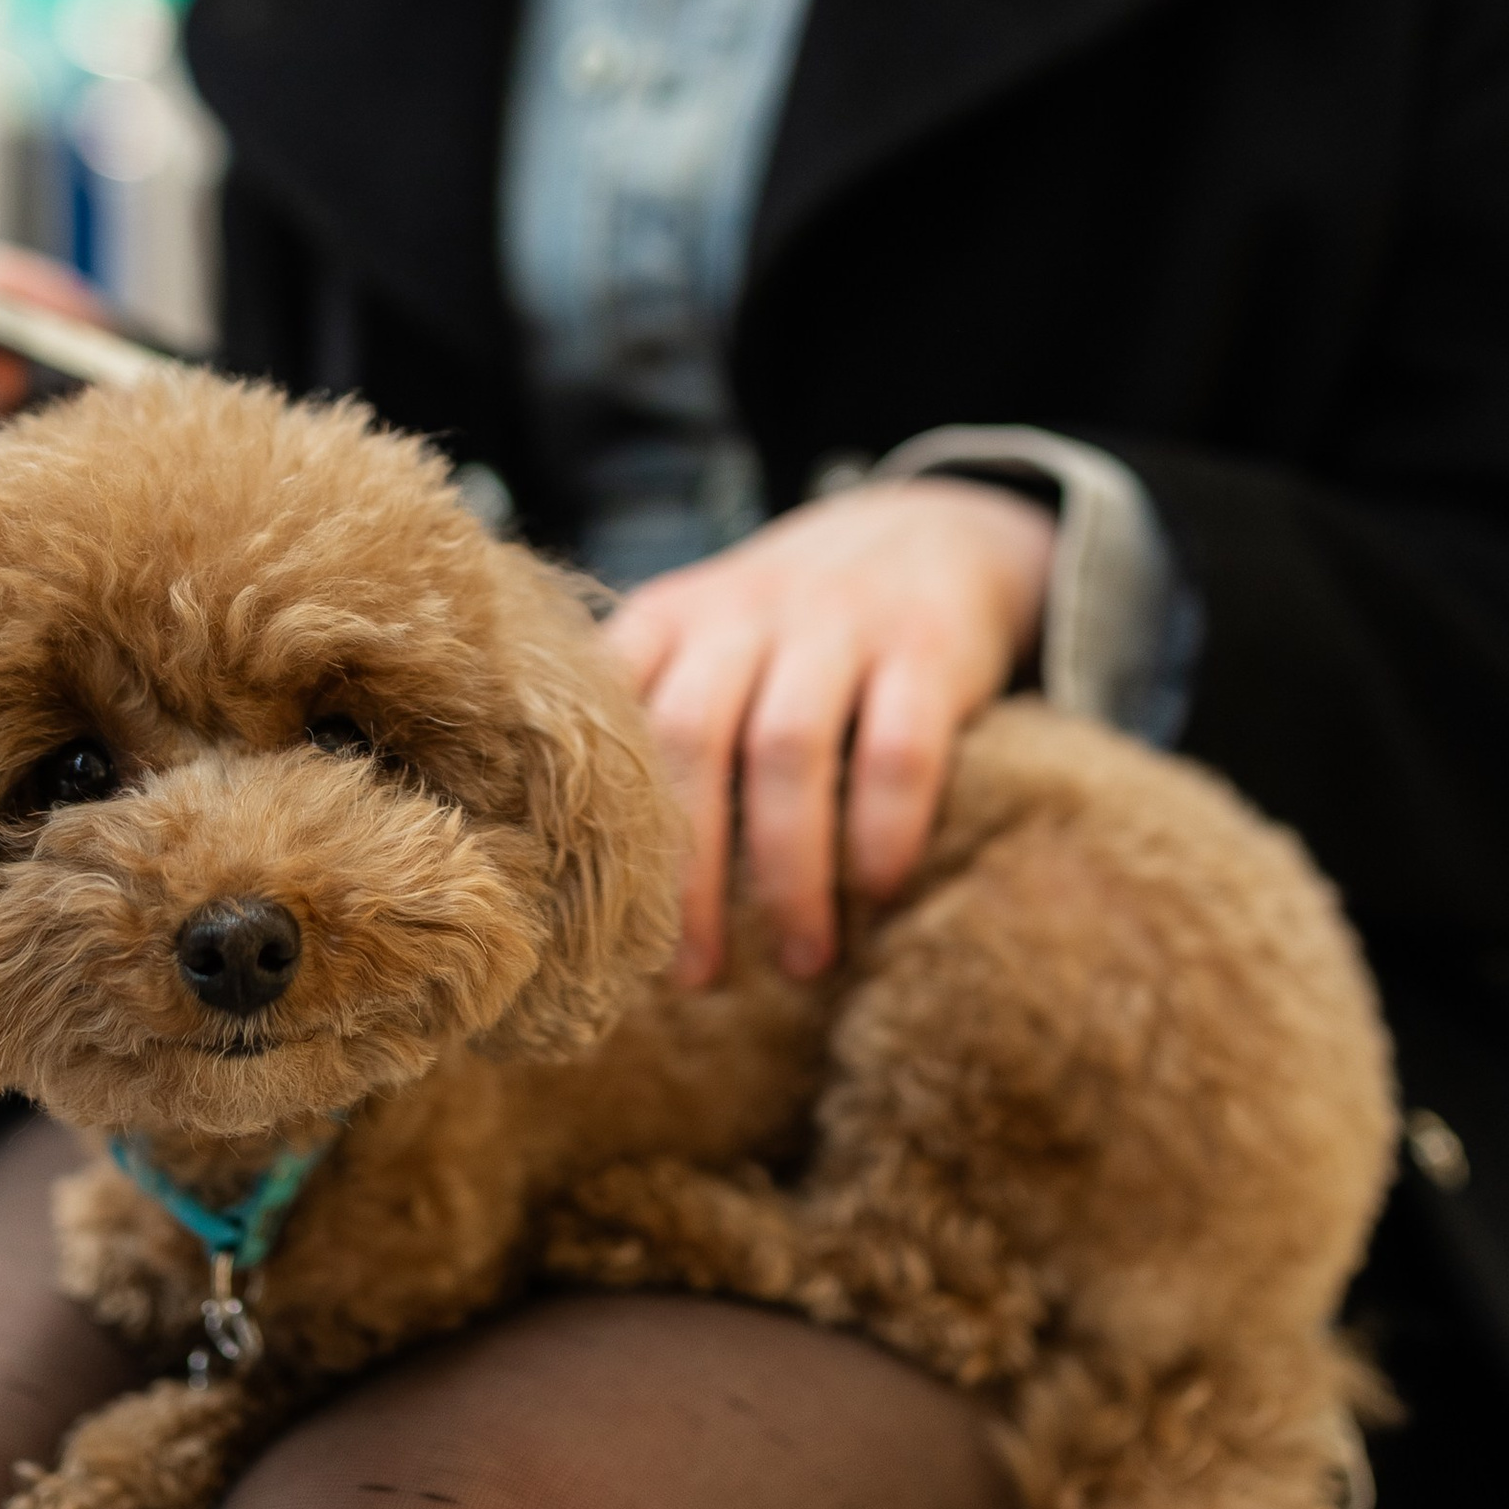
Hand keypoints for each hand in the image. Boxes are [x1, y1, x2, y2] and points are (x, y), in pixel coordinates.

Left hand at [601, 478, 1056, 989]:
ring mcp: (833, 622)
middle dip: (689, 874)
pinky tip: (880, 890)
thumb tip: (577, 877)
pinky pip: (896, 745)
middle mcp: (739, 613)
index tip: (590, 923)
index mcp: (667, 620)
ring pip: (786, 749)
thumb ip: (649, 721)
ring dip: (789, 871)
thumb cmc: (791, 631)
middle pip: (689, 741)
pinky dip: (884, 827)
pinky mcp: (925, 645)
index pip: (604, 715)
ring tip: (802, 961)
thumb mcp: (705, 644)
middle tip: (698, 978)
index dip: (592, 821)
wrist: (932, 530)